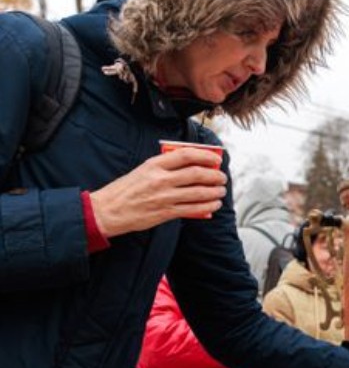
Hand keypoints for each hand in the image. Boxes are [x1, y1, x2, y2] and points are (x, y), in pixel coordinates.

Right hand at [89, 148, 227, 237]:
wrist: (107, 210)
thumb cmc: (125, 190)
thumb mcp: (142, 170)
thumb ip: (164, 166)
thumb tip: (190, 165)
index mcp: (154, 165)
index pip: (186, 155)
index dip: (205, 155)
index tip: (216, 158)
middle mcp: (160, 179)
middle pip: (196, 173)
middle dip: (214, 175)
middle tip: (221, 176)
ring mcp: (164, 197)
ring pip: (198, 192)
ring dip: (214, 191)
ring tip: (221, 191)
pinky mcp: (165, 212)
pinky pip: (193, 209)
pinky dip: (207, 206)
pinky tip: (214, 205)